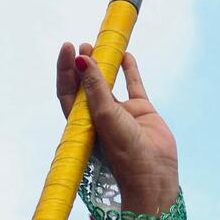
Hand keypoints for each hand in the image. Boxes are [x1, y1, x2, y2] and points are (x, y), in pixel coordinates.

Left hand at [54, 40, 178, 214]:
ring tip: (98, 45)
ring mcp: (121, 113)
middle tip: (82, 45)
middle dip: (82, 65)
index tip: (67, 48)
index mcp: (82, 122)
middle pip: (86, 85)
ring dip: (104, 65)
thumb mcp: (104, 114)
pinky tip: (126, 55)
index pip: (68, 91)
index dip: (65, 70)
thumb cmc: (123, 151)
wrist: (154, 174)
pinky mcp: (142, 111)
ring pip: (109, 83)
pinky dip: (130, 71)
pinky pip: (134, 86)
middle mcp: (99, 117)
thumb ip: (95, 86)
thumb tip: (81, 59)